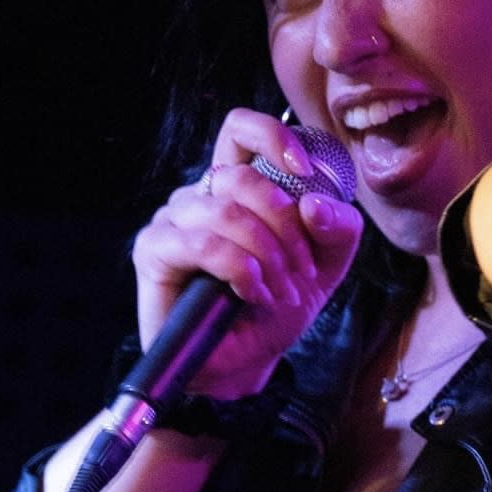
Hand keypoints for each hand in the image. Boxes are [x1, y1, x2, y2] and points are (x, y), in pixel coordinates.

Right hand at [131, 108, 362, 400]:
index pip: (241, 130)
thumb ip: (338, 228)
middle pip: (244, 177)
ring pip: (227, 211)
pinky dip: (240, 271)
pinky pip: (203, 243)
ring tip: (281, 293)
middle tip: (302, 272)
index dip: (273, 136)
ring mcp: (172, 220)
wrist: (247, 362)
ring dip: (267, 257)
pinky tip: (252, 295)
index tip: (304, 169)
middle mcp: (201, 195)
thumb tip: (314, 206)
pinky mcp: (153, 251)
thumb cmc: (278, 306)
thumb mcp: (327, 264)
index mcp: (238, 187)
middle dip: (286, 228)